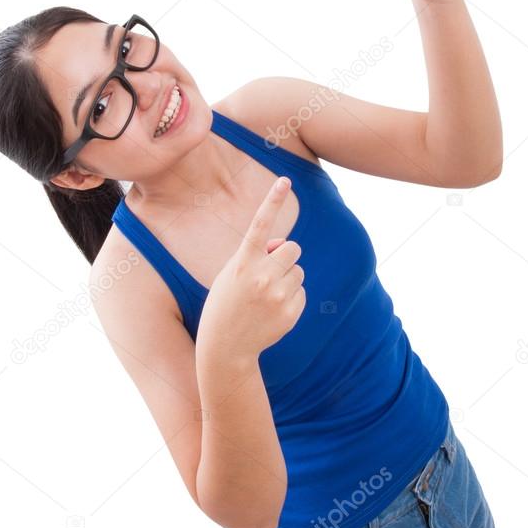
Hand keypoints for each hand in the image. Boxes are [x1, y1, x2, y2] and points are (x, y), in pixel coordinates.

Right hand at [197, 176, 305, 360]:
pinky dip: (291, 298)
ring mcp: (276, 296)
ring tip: (266, 296)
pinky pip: (302, 292)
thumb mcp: (232, 273)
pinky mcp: (289, 313)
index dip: (272, 200)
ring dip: (288, 277)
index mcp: (242, 263)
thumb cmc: (227, 303)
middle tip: (269, 272)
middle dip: (285, 256)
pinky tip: (272, 311)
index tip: (285, 180)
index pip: (259, 225)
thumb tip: (284, 246)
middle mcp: (261, 276)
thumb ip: (257, 254)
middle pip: (293, 248)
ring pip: (299, 270)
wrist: (225, 347)